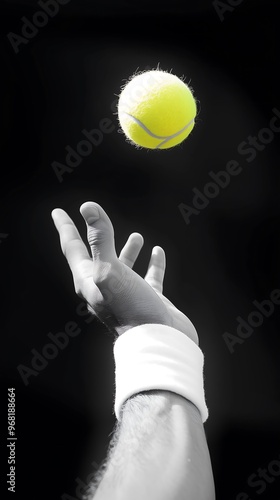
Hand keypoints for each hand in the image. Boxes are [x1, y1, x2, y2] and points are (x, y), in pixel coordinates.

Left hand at [51, 202, 197, 343]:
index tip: (58, 212)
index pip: (72, 248)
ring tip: (137, 236)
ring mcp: (128, 295)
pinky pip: (150, 277)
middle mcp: (105, 288)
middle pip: (98, 256)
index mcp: (89, 281)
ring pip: (125, 267)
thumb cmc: (130, 308)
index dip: (65, 228)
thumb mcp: (110, 270)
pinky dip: (153, 264)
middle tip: (93, 219)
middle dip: (96, 236)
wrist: (159, 342)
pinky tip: (157, 253)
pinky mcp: (148, 300)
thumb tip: (88, 207)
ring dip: (128, 250)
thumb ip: (100, 239)